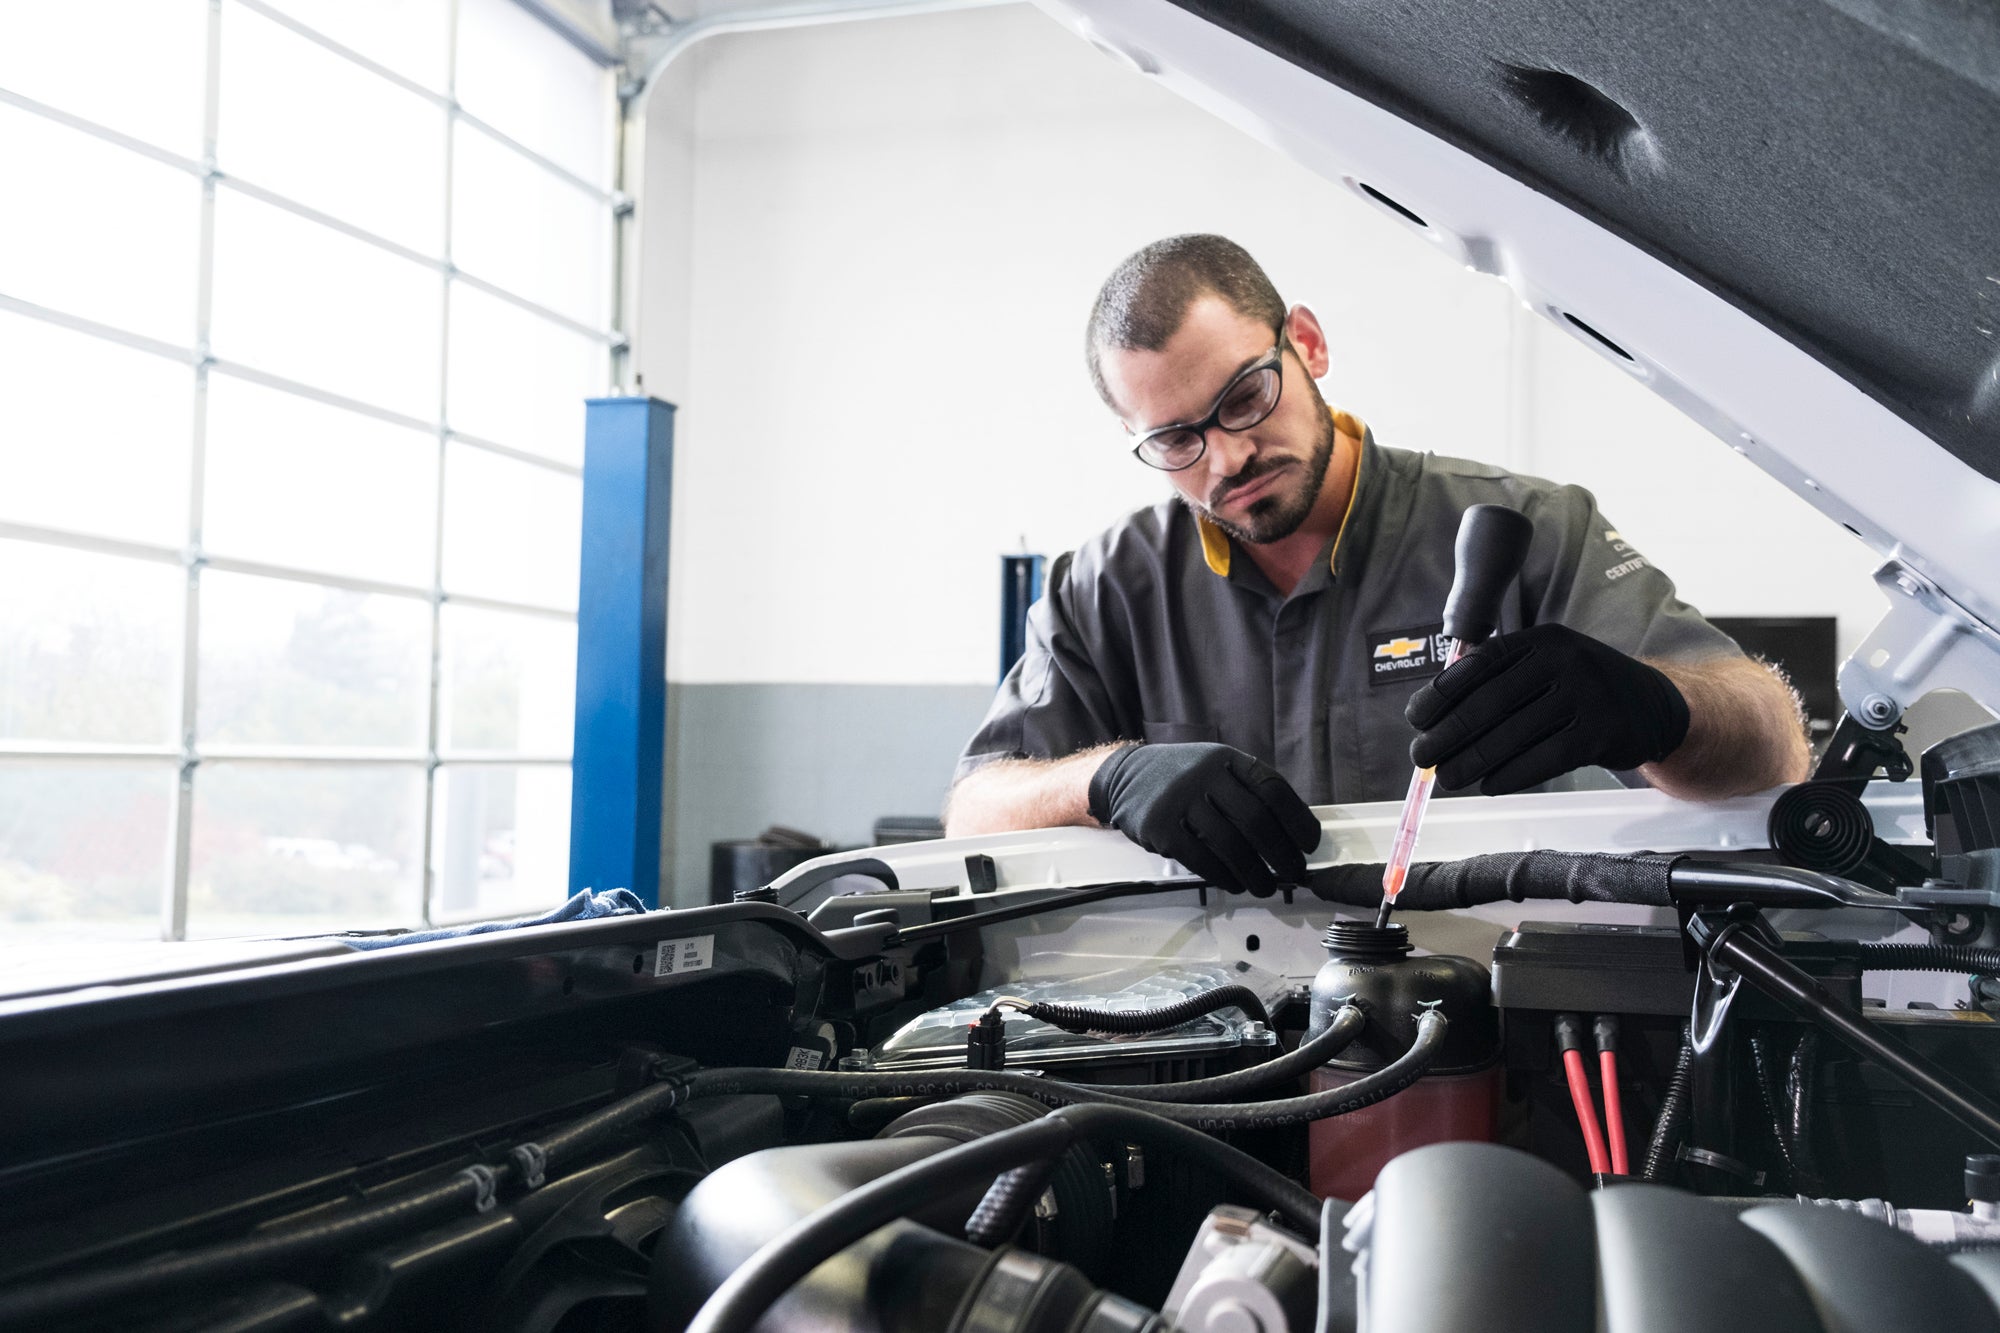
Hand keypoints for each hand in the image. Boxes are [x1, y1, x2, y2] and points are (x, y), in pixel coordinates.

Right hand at [1087, 743, 1319, 895]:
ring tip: (1266, 888)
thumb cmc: (1183, 777)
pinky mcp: (1160, 827)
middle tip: (1293, 874)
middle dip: (1281, 853)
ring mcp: (1180, 800)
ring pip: (1230, 844)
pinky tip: (1234, 884)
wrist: (1125, 776)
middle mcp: (1205, 775)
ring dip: (1255, 873)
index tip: (1309, 844)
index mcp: (1227, 759)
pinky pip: (1201, 859)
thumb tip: (1291, 832)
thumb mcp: (1215, 767)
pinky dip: (1223, 876)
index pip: (1272, 788)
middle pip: (1256, 819)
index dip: (1297, 819)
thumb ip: (1247, 790)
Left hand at [1405, 624, 1689, 795]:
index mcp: (1541, 641)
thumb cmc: (1581, 688)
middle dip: (1448, 733)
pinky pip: (1545, 758)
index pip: (1480, 665)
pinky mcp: (1602, 732)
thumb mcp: (1546, 666)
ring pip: (1513, 734)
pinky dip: (1511, 775)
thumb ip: (1499, 680)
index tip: (1415, 718)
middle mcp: (1564, 660)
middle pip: (1490, 702)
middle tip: (1421, 756)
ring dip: (1472, 761)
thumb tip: (1434, 717)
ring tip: (1447, 778)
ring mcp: (1587, 695)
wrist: (1653, 706)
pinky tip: (1488, 785)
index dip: (1441, 693)